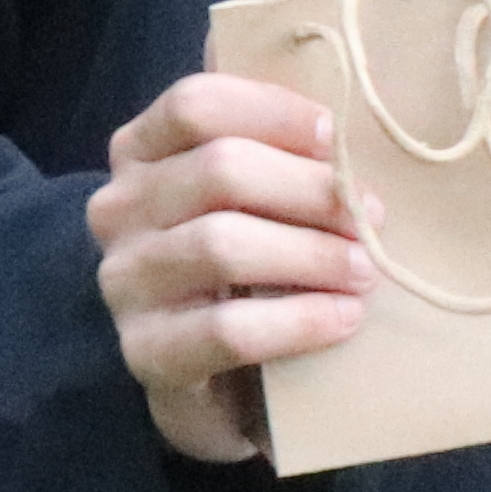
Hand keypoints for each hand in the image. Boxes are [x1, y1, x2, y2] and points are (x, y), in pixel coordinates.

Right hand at [90, 73, 378, 464]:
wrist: (220, 386)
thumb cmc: (251, 271)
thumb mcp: (258, 200)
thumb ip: (278, 152)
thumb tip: (335, 118)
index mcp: (140, 153)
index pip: (195, 105)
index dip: (272, 112)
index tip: (333, 136)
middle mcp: (118, 210)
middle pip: (220, 171)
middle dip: (310, 191)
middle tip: (372, 216)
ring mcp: (125, 282)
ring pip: (223, 246)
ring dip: (312, 254)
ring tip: (366, 271)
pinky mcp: (146, 353)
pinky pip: (228, 330)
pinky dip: (300, 321)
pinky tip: (345, 319)